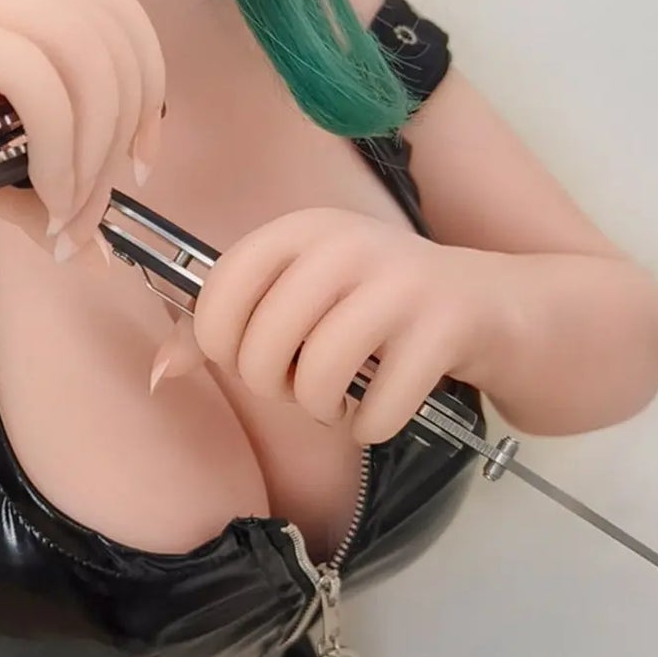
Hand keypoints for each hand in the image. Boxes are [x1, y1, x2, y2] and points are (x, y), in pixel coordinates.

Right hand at [0, 0, 164, 260]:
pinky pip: (32, 73)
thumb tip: (97, 244)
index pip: (103, 5)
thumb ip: (33, 195)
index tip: (140, 161)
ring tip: (68, 212)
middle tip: (116, 187)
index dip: (145, 74)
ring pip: (76, 40)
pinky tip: (43, 204)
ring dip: (95, 138)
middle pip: (103, 13)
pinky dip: (60, 144)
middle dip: (133, 107)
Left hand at [150, 208, 511, 444]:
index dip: (222, 344)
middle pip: (262, 347)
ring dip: (323, 411)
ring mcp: (398, 282)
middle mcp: (345, 244)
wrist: (497, 306)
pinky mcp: (444, 326)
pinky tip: (385, 404)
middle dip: (275, 387)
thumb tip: (160, 371)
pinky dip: (372, 426)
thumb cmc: (380, 305)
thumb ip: (227, 327)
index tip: (251, 355)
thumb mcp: (304, 296)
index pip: (220, 292)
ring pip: (314, 381)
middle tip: (305, 381)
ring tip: (342, 396)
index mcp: (300, 230)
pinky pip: (375, 410)